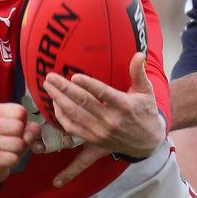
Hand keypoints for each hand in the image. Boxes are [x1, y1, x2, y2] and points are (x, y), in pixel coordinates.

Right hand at [0, 103, 40, 188]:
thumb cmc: (4, 141)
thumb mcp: (18, 130)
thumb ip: (32, 129)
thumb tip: (34, 133)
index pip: (20, 112)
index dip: (25, 123)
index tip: (18, 128)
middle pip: (19, 127)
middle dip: (23, 137)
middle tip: (16, 141)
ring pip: (18, 144)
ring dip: (20, 150)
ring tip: (11, 150)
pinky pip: (13, 159)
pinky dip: (15, 161)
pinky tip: (6, 159)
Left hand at [43, 52, 165, 159]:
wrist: (147, 143)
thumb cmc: (145, 112)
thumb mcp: (146, 92)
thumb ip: (139, 72)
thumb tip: (139, 54)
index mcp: (124, 106)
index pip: (103, 93)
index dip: (88, 85)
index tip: (74, 76)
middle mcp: (110, 120)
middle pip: (83, 103)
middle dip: (63, 90)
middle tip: (50, 77)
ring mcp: (100, 132)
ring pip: (74, 116)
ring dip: (58, 101)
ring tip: (48, 88)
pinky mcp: (93, 140)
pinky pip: (72, 128)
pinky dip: (61, 117)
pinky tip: (55, 105)